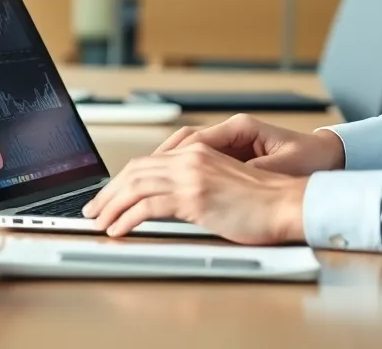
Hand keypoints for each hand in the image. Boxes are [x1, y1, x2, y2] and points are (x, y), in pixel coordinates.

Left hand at [82, 143, 307, 243]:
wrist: (287, 203)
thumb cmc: (264, 200)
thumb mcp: (223, 183)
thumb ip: (196, 184)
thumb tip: (170, 202)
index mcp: (198, 152)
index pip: (148, 161)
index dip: (123, 179)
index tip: (109, 195)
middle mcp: (192, 158)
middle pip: (136, 170)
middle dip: (109, 191)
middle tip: (94, 209)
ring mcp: (192, 176)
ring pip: (136, 185)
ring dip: (112, 205)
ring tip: (99, 222)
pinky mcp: (195, 197)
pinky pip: (148, 206)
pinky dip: (127, 218)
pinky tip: (119, 230)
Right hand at [152, 113, 345, 175]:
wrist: (328, 156)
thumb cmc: (308, 159)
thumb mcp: (281, 168)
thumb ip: (251, 172)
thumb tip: (225, 181)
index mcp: (240, 128)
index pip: (193, 141)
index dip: (168, 160)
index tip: (148, 176)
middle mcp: (231, 130)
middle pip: (180, 143)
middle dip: (153, 163)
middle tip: (129, 182)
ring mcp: (230, 141)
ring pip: (183, 150)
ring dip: (161, 167)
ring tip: (137, 185)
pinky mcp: (232, 154)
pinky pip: (195, 159)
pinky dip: (177, 171)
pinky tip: (163, 187)